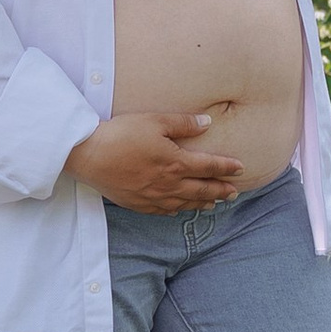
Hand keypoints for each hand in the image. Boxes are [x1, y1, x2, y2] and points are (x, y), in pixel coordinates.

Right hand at [69, 109, 244, 209]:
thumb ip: (184, 123)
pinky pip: (163, 211)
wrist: (89, 155)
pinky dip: (177, 210)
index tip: (241, 169)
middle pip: (201, 190)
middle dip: (220, 190)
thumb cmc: (122, 134)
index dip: (227, 168)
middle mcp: (168, 184)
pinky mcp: (137, 203)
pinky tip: (179, 210)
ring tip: (213, 204)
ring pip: (184, 203)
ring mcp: (152, 197)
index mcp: (175, 162)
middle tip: (234, 193)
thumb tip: (207, 123)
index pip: (209, 167)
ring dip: (201, 203)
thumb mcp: (155, 120)